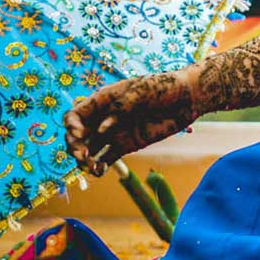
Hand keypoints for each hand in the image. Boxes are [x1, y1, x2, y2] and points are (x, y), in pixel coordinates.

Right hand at [64, 69, 197, 175]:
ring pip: (89, 149)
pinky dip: (99, 167)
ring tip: (90, 166)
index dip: (72, 126)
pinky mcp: (126, 146)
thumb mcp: (141, 92)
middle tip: (83, 156)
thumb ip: (121, 108)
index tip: (82, 135)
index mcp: (103, 100)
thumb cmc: (164, 87)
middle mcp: (104, 117)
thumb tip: (103, 129)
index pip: (75, 114)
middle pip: (77, 135)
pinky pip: (106, 159)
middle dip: (74, 146)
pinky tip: (100, 171)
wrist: (187, 99)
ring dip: (83, 159)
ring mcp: (114, 133)